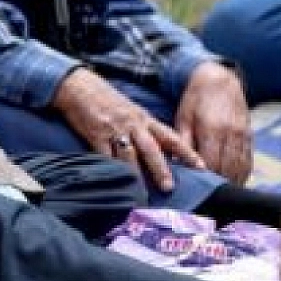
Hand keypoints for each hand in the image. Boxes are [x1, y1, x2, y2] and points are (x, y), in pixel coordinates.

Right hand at [52, 67, 204, 191]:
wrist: (78, 86)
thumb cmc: (106, 100)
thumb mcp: (132, 111)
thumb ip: (145, 129)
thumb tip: (162, 152)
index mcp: (145, 118)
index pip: (171, 136)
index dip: (187, 152)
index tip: (201, 167)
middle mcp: (133, 123)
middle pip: (151, 149)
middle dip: (161, 169)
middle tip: (168, 188)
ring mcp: (114, 129)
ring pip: (129, 155)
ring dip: (135, 175)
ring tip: (140, 194)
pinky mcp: (95, 134)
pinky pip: (104, 155)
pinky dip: (111, 169)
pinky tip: (115, 180)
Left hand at [175, 61, 251, 183]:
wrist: (220, 81)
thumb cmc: (195, 100)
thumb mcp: (183, 117)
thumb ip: (181, 141)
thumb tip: (175, 163)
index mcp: (212, 130)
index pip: (211, 162)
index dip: (204, 178)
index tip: (196, 188)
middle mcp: (231, 135)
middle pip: (227, 168)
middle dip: (217, 183)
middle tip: (206, 195)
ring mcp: (243, 137)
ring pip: (240, 167)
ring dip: (231, 181)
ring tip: (219, 193)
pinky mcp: (249, 138)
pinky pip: (248, 162)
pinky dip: (242, 174)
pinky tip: (233, 182)